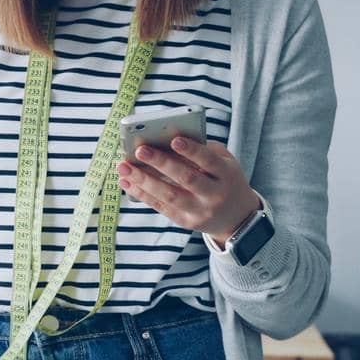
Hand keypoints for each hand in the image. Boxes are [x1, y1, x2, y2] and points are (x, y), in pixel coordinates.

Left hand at [116, 137, 259, 243]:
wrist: (236, 217)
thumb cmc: (224, 180)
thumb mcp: (225, 163)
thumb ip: (203, 150)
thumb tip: (167, 138)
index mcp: (226, 175)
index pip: (209, 161)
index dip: (192, 151)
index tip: (174, 139)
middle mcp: (214, 194)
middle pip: (187, 179)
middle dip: (162, 163)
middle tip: (141, 150)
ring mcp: (200, 211)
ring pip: (169, 195)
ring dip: (143, 180)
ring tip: (123, 166)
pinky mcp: (185, 221)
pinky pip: (160, 206)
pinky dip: (141, 193)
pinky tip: (126, 181)